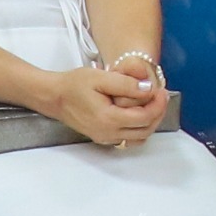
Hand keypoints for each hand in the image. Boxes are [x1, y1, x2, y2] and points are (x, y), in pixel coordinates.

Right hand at [44, 58, 174, 147]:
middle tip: (160, 96)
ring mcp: (105, 138)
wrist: (54, 96)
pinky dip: (139, 128)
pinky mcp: (103, 137)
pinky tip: (139, 112)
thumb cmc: (73, 85)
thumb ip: (126, 84)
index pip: (145, 117)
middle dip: (158, 113)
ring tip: (152, 103)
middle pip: (145, 130)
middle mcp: (108, 133)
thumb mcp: (101, 77)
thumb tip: (148, 88)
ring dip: (150, 122)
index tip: (161, 90)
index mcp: (108, 119)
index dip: (158, 104)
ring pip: (139, 137)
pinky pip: (129, 138)